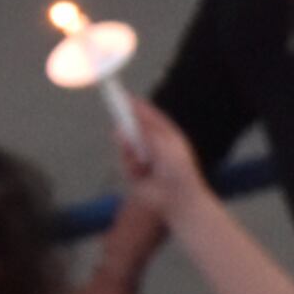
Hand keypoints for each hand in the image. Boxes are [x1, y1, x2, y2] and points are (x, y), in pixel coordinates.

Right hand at [114, 94, 215, 221]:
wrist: (176, 197)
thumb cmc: (177, 168)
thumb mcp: (164, 142)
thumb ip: (147, 129)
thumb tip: (131, 117)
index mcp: (168, 136)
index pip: (151, 117)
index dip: (138, 107)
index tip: (125, 97)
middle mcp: (155, 146)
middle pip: (135, 129)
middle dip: (127, 124)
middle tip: (117, 118)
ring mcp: (144, 159)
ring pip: (126, 145)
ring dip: (129, 148)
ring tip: (139, 157)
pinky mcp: (134, 173)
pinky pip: (125, 161)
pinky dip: (129, 164)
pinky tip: (139, 170)